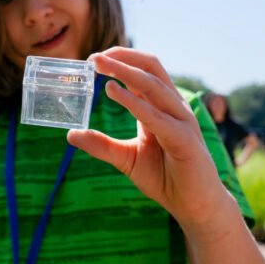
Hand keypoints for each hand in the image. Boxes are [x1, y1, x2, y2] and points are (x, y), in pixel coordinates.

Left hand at [67, 47, 233, 229]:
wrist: (194, 206)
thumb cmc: (165, 177)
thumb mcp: (126, 158)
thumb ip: (101, 145)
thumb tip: (70, 134)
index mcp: (161, 106)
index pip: (143, 70)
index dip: (120, 59)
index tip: (92, 60)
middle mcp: (173, 107)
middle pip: (150, 68)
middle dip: (122, 57)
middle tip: (94, 57)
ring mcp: (182, 121)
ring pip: (154, 85)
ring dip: (125, 71)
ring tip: (100, 65)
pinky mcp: (185, 140)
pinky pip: (157, 116)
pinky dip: (134, 102)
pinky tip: (113, 92)